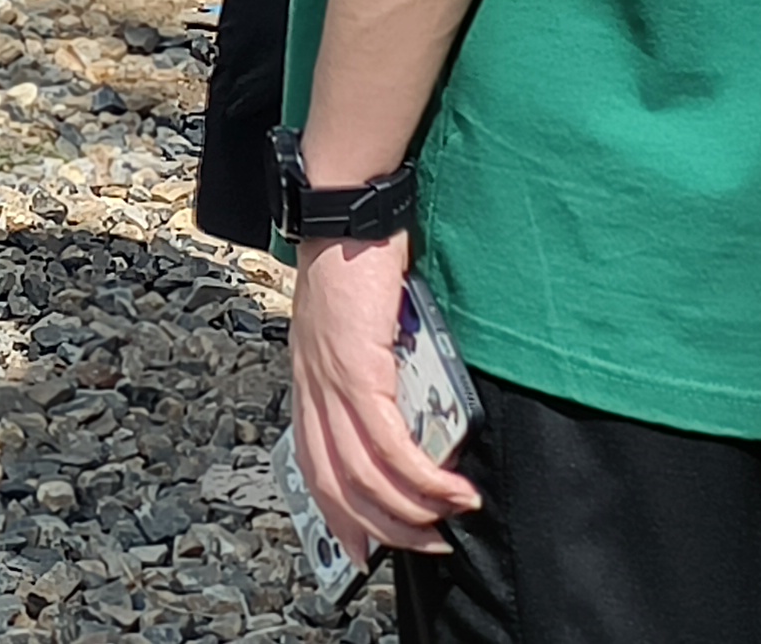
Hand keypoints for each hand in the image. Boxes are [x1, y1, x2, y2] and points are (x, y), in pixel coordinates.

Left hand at [289, 235, 473, 557]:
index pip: (312, 463)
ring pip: (364, 474)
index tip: (363, 552)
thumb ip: (371, 371)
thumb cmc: (358, 261)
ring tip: (452, 521)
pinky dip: (423, 478)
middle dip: (382, 528)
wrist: (345, 210)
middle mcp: (310, 385)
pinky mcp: (356, 369)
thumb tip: (410, 413)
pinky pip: (388, 445)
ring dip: (412, 510)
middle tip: (427, 545)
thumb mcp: (359, 328)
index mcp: (308, 378)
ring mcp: (329, 380)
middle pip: (336, 483)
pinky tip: (453, 490)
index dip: (337, 515)